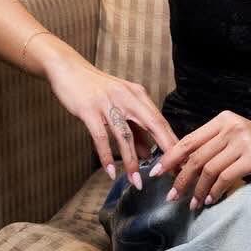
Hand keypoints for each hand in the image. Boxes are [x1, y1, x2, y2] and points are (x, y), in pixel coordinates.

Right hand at [43, 57, 177, 187]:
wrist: (68, 69)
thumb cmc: (96, 89)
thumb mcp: (120, 105)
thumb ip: (135, 129)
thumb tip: (148, 154)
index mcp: (138, 95)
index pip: (161, 121)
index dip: (172, 142)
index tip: (182, 161)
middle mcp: (127, 97)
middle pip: (152, 125)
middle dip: (164, 150)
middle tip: (171, 172)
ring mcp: (108, 103)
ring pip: (125, 135)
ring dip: (132, 161)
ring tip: (137, 182)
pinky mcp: (89, 110)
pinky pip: (100, 136)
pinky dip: (106, 156)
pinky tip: (110, 172)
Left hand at [152, 112, 250, 208]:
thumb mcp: (235, 138)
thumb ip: (212, 145)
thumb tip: (179, 165)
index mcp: (224, 119)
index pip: (189, 140)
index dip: (170, 158)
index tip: (156, 173)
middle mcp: (232, 127)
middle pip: (195, 157)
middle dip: (180, 179)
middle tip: (172, 196)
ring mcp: (244, 141)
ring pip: (208, 169)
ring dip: (197, 190)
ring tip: (192, 204)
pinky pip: (225, 178)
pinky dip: (214, 192)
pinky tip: (210, 200)